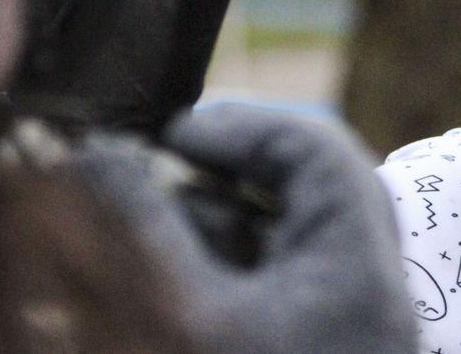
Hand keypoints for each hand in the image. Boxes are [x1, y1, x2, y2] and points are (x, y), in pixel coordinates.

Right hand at [73, 108, 418, 352]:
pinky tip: (173, 284)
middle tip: (154, 173)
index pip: (315, 149)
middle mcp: (359, 279)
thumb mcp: (188, 316)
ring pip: (274, 239)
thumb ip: (146, 229)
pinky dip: (218, 271)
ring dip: (210, 227)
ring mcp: (335, 315)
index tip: (171, 131)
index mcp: (356, 256)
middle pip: (295, 192)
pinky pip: (266, 284)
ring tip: (148, 232)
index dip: (242, 127)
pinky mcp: (307, 340)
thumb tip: (101, 154)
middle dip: (217, 182)